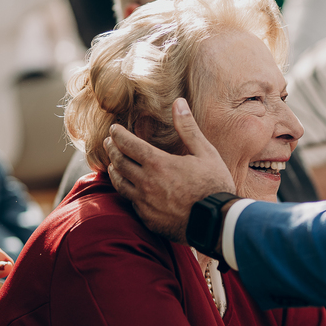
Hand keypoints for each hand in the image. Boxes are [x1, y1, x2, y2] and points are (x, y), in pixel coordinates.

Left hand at [106, 98, 235, 242]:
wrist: (217, 222)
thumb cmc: (214, 185)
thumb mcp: (206, 153)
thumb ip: (188, 128)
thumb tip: (178, 103)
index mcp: (158, 163)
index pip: (128, 144)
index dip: (118, 134)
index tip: (114, 128)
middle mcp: (145, 182)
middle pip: (118, 162)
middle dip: (112, 150)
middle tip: (109, 143)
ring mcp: (144, 203)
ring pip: (120, 184)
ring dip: (114, 171)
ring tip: (114, 165)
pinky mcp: (148, 219)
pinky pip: (131, 203)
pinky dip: (128, 192)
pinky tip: (131, 190)